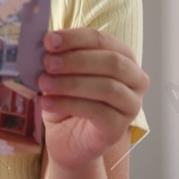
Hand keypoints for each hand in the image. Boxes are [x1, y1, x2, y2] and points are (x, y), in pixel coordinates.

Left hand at [36, 28, 148, 168]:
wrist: (66, 139)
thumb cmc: (67, 101)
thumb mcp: (60, 75)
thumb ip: (58, 57)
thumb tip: (45, 42)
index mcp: (123, 57)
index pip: (101, 40)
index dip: (75, 38)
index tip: (49, 40)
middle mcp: (135, 79)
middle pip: (111, 62)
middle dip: (76, 60)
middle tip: (48, 63)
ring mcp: (131, 105)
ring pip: (107, 87)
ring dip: (71, 83)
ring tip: (44, 83)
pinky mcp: (119, 127)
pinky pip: (98, 111)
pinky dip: (68, 104)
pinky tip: (47, 102)